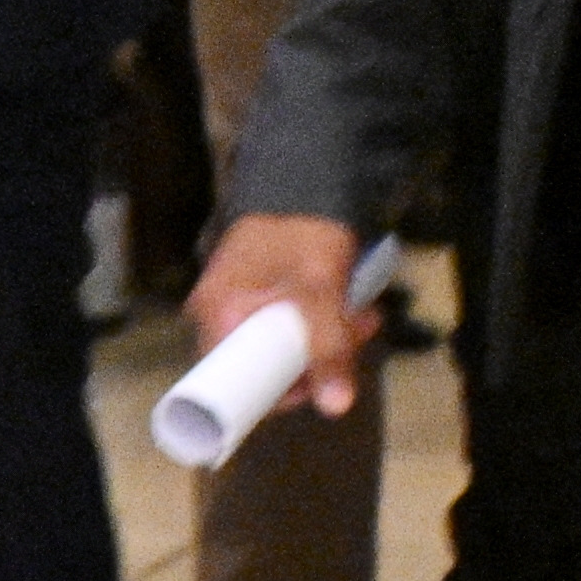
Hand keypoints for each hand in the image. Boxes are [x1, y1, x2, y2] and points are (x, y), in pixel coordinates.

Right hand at [188, 210, 376, 419]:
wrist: (306, 172)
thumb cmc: (303, 229)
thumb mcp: (321, 288)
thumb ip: (328, 344)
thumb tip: (337, 408)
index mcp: (217, 312)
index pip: (233, 381)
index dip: (279, 391)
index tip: (318, 382)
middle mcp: (218, 311)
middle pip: (263, 364)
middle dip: (317, 358)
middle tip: (356, 335)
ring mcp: (240, 300)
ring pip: (283, 344)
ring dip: (327, 339)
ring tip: (363, 316)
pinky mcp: (261, 292)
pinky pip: (287, 323)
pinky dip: (321, 321)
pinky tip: (350, 307)